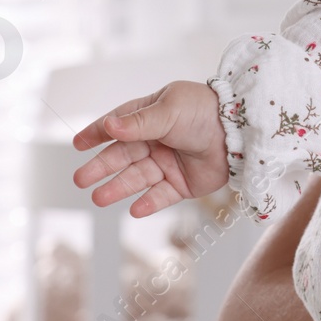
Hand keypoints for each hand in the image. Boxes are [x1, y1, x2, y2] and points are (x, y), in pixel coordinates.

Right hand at [72, 80, 229, 216]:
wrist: (242, 133)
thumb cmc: (206, 111)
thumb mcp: (170, 110)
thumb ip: (139, 122)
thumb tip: (108, 126)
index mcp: (154, 115)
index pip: (119, 125)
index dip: (98, 134)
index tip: (78, 144)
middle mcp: (159, 140)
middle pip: (123, 156)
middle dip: (101, 167)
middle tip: (80, 180)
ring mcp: (170, 163)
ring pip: (137, 178)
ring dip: (118, 188)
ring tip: (99, 198)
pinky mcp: (183, 184)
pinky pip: (160, 196)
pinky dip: (147, 203)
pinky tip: (134, 210)